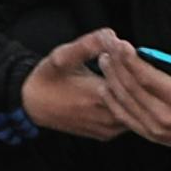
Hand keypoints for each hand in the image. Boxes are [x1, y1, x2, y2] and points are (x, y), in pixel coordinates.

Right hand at [20, 33, 138, 141]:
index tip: (128, 50)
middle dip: (138, 78)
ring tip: (129, 76)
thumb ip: (88, 44)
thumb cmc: (48, 79)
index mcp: (98, 95)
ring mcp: (107, 129)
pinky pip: (128, 121)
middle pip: (138, 98)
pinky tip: (123, 92)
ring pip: (136, 111)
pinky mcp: (106, 135)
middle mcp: (106, 116)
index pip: (133, 80)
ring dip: (137, 94)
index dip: (134, 64)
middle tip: (133, 61)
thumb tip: (111, 34)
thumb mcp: (63, 55)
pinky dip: (130, 107)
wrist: (32, 104)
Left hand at [102, 21, 170, 159]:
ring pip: (126, 102)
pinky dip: (114, 103)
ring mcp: (158, 128)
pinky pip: (127, 119)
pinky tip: (107, 88)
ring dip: (112, 80)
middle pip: (131, 87)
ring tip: (103, 60)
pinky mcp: (154, 136)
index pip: (146, 76)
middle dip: (116, 64)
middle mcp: (166, 116)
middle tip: (106, 45)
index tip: (119, 43)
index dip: (129, 59)